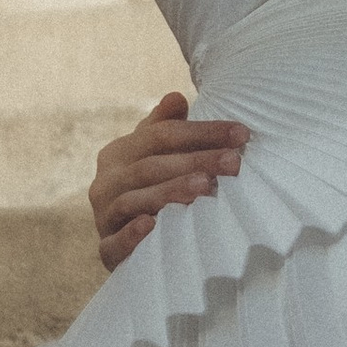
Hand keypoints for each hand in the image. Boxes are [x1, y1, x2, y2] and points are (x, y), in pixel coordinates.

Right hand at [86, 90, 247, 267]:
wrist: (122, 242)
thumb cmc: (148, 190)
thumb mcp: (154, 156)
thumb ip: (163, 127)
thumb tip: (176, 97)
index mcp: (118, 154)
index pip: (161, 135)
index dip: (202, 132)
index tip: (242, 135)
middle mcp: (106, 182)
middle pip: (152, 166)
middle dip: (196, 161)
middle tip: (233, 162)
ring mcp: (104, 216)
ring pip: (135, 200)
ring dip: (170, 192)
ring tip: (205, 186)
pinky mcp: (106, 250)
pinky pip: (114, 243)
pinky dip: (131, 234)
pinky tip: (152, 225)